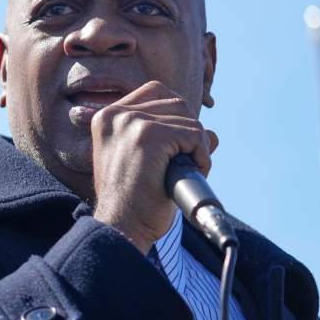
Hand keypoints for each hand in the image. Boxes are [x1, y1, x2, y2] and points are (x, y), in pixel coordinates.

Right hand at [90, 81, 217, 253]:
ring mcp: (131, 122)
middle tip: (181, 164)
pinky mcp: (149, 134)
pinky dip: (201, 157)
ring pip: (188, 119)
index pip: (155, 93)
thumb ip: (168, 140)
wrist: (122, 227)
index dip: (175, 118)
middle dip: (189, 133)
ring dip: (197, 147)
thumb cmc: (133, 201)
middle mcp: (115, 114)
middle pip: (176, 103)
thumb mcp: (143, 162)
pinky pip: (195, 135)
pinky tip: (186, 175)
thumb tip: (212, 135)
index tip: (173, 147)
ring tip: (182, 172)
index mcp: (107, 118)